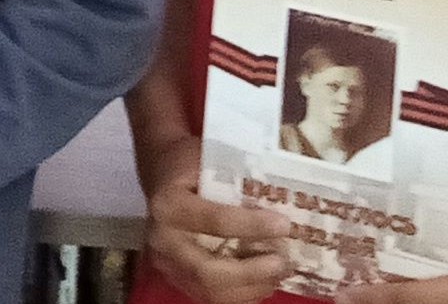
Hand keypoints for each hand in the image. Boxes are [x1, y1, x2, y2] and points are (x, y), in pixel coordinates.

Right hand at [141, 166, 302, 303]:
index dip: (250, 226)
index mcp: (168, 204)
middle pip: (207, 270)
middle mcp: (162, 240)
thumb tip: (281, 196)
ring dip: (251, 287)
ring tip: (280, 272)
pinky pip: (211, 298)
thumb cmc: (190, 163)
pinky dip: (243, 295)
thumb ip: (237, 179)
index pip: (212, 220)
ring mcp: (168, 265)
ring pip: (210, 291)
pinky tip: (265, 282)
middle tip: (283, 262)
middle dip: (250, 272)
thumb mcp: (209, 158)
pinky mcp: (178, 279)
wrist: (162, 175)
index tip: (284, 225)